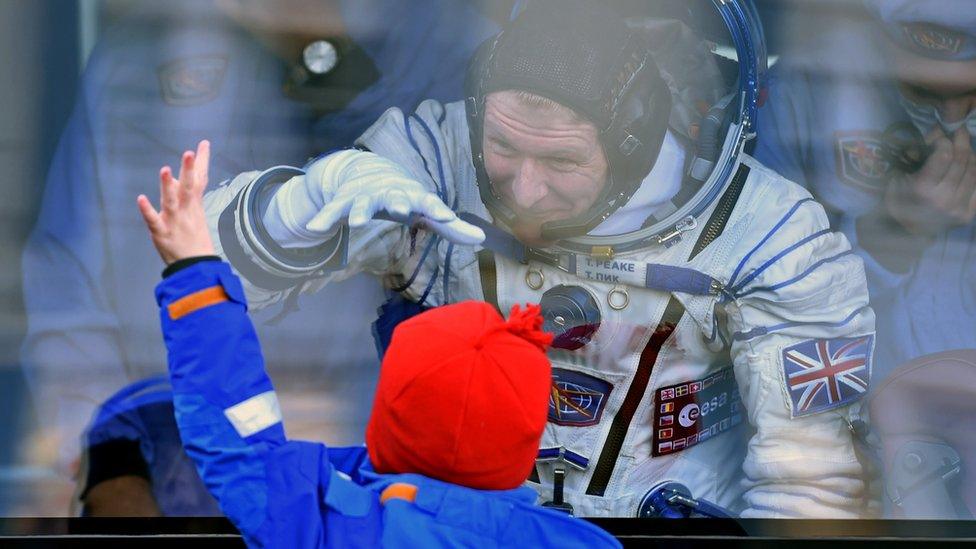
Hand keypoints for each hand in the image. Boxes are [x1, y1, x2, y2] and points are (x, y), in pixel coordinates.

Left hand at [137, 140, 215, 263]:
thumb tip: (180, 177)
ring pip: (171, 201)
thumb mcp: (196, 216)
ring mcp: (174, 222)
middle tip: (189, 152)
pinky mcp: (162, 234)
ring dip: (168, 186)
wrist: (195, 268)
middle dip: (189, 170)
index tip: (203, 144)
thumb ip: (189, 196)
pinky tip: (141, 198)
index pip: (200, 180)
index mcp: (194, 207)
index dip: (201, 162)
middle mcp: (186, 212)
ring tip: (166, 170)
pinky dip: (147, 210)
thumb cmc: (195, 242)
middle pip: (189, 188)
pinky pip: (154, 221)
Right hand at [304, 152, 484, 244]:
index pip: (428, 202)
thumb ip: (450, 228)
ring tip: (357, 222)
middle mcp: (389, 192)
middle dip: (399, 202)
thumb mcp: (426, 210)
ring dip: (360, 211)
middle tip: (402, 210)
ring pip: (362, 202)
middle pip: (395, 197)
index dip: (436, 209)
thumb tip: (482, 240)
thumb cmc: (404, 197)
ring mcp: (365, 194)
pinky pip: (333, 211)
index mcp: (412, 195)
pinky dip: (324, 217)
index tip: (446, 216)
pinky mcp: (343, 200)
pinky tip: (315, 227)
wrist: (365, 170)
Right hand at [884, 127, 975, 235]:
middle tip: (960, 132)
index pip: (944, 156)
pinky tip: (969, 166)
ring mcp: (958, 208)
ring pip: (974, 172)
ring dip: (971, 155)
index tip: (942, 137)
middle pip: (961, 161)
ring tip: (965, 148)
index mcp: (922, 190)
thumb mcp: (897, 178)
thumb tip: (935, 135)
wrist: (905, 233)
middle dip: (962, 142)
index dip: (945, 141)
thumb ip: (915, 158)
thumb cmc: (897, 202)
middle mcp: (942, 199)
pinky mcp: (967, 216)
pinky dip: (975, 173)